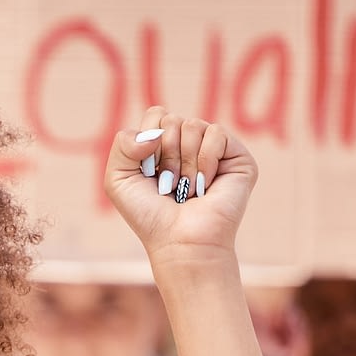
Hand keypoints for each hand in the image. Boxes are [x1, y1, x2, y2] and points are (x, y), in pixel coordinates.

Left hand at [104, 107, 257, 272]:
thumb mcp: (118, 180)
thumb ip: (123, 144)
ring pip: (192, 125)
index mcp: (164, 144)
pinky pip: (216, 133)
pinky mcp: (237, 156)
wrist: (180, 241)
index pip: (156, 114)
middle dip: (164, 155)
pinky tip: (205, 184)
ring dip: (183, 163)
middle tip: (169, 184)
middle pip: (171, 119)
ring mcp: (214, 148)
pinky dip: (204, 161)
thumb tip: (156, 132)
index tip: (149, 172)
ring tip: (187, 188)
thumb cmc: (149, 215)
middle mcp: (190, 143)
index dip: (147, 142)